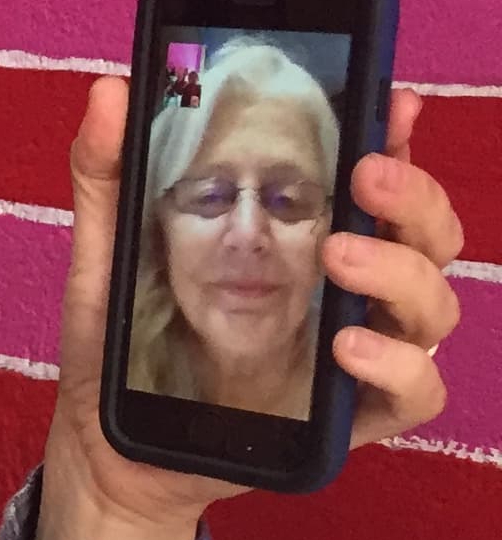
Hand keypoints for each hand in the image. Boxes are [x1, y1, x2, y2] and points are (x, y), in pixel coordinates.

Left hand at [34, 74, 465, 539]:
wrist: (104, 448)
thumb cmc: (123, 345)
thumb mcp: (108, 253)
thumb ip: (109, 174)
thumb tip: (109, 91)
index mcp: (306, 236)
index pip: (378, 177)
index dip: (397, 134)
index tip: (390, 99)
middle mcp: (349, 288)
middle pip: (430, 231)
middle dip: (415, 194)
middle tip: (365, 174)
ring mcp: (358, 354)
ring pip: (435, 303)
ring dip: (402, 271)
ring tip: (339, 255)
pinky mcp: (350, 419)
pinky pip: (416, 392)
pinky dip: (398, 366)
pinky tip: (348, 347)